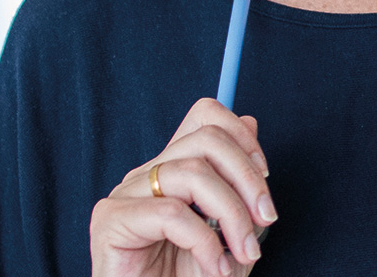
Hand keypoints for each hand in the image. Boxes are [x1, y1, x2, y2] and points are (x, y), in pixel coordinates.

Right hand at [90, 98, 276, 276]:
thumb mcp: (229, 228)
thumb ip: (236, 180)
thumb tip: (249, 121)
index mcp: (171, 168)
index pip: (205, 115)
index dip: (240, 134)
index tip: (265, 174)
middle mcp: (147, 173)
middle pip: (206, 139)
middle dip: (247, 177)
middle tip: (266, 218)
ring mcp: (125, 195)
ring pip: (193, 173)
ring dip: (232, 213)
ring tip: (244, 253)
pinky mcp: (110, 222)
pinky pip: (170, 214)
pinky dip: (204, 241)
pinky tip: (215, 266)